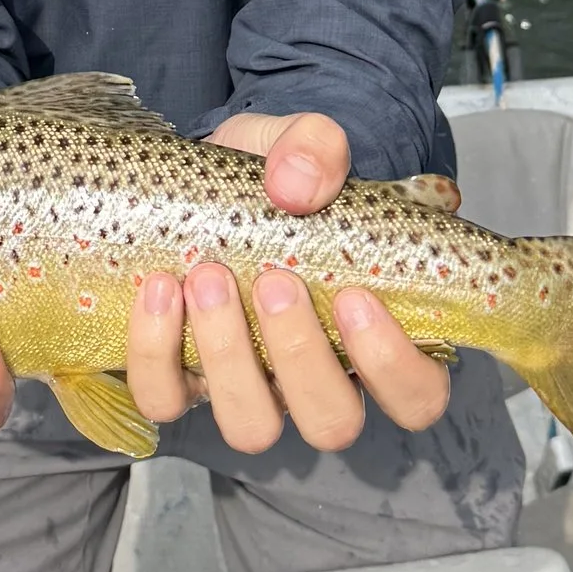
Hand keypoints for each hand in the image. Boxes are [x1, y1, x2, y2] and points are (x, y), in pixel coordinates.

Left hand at [126, 109, 452, 452]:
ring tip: (208, 278)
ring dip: (229, 357)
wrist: (203, 179)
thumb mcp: (300, 145)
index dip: (393, 366)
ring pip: (253, 426)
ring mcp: (248, 387)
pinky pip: (166, 398)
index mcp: (373, 336)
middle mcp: (316, 377)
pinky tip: (159, 287)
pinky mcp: (180, 379)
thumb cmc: (274, 179)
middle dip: (301, 355)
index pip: (417, 394)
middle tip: (275, 280)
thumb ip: (315, 148)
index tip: (355, 296)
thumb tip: (296, 185)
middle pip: (332, 421)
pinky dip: (155, 349)